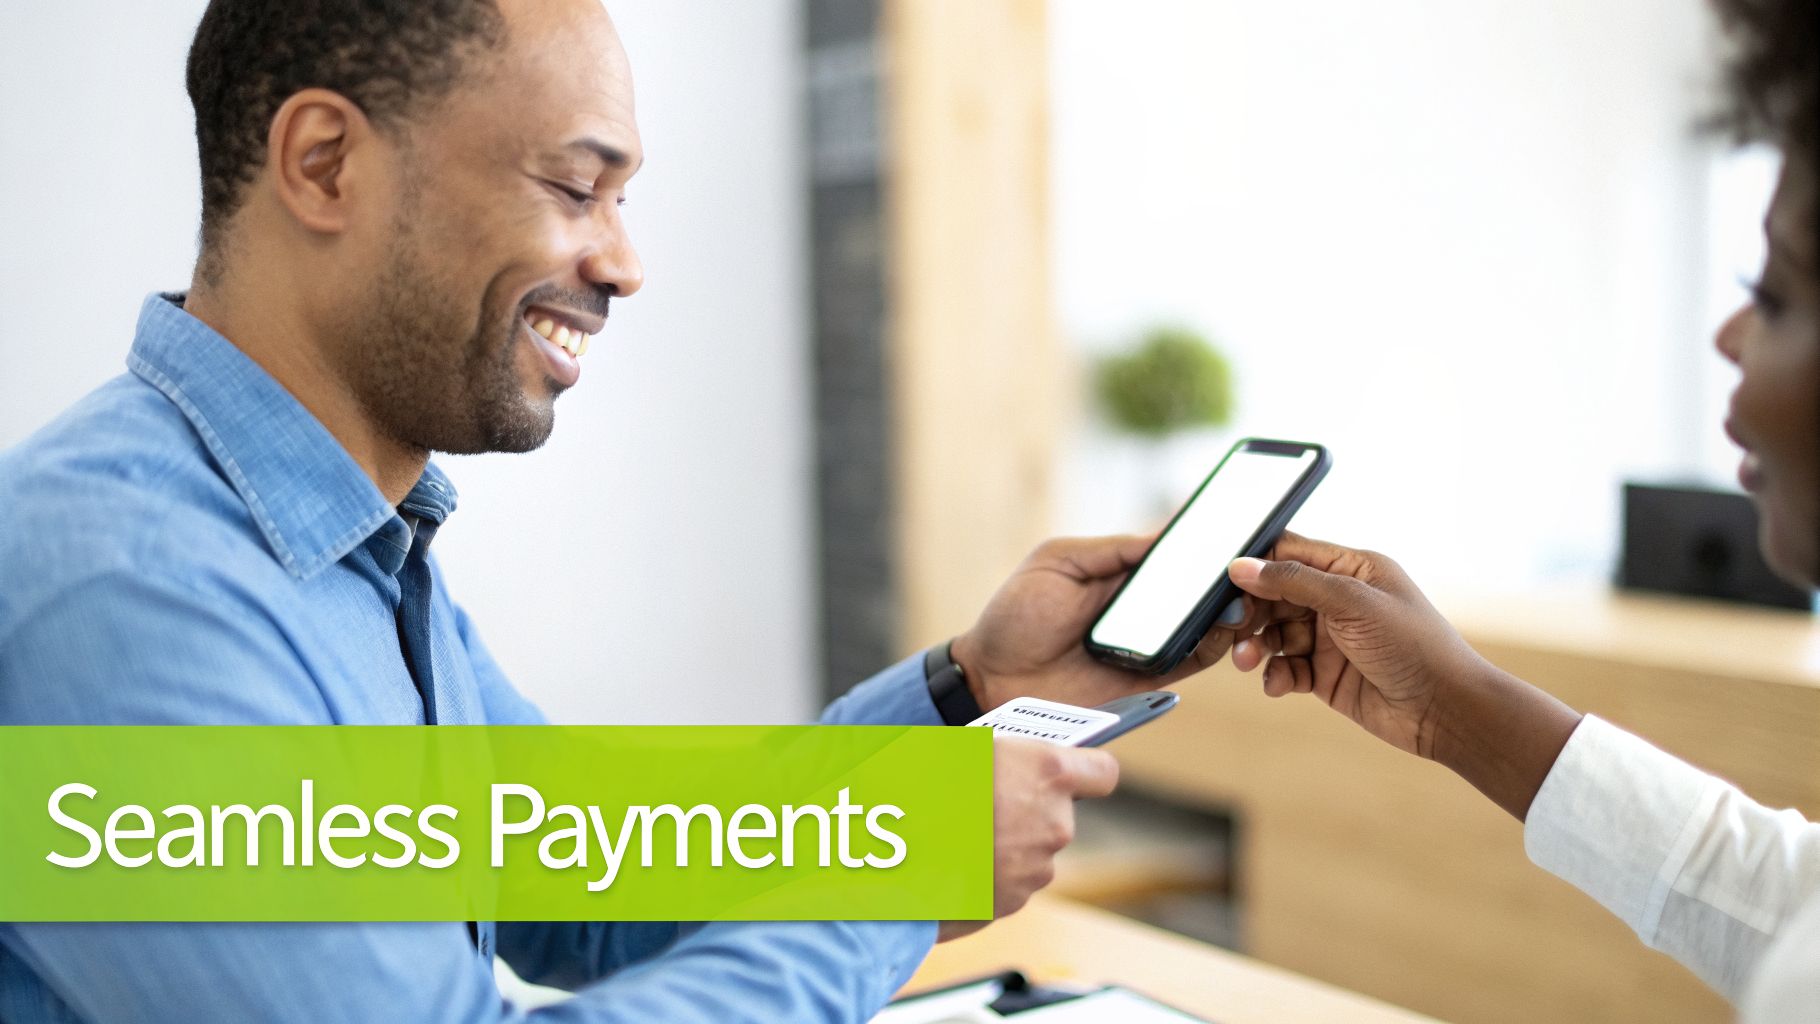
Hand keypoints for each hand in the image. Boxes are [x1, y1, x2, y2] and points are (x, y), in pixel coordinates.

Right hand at [938, 738, 1118, 941]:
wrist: (886, 856)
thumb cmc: (919, 789)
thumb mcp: (962, 749)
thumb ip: (1005, 756)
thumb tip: (1013, 760)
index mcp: (1048, 774)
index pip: (1103, 772)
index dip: (1087, 772)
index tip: (1070, 771)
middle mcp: (1054, 823)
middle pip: (1059, 813)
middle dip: (1030, 808)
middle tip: (987, 800)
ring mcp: (1037, 867)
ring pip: (1034, 849)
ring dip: (1010, 842)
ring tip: (964, 833)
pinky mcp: (1014, 900)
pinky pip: (1012, 880)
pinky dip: (991, 872)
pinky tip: (957, 861)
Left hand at [952, 534, 1259, 711]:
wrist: (990, 678)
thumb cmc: (1016, 615)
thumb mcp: (1057, 563)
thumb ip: (1112, 551)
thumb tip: (1166, 535)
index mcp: (1119, 571)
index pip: (1174, 552)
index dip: (1206, 541)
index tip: (1238, 526)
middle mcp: (1140, 605)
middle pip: (1197, 588)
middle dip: (1227, 577)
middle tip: (1247, 567)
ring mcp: (1147, 641)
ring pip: (1204, 624)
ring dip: (1227, 611)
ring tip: (1240, 598)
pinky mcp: (1147, 679)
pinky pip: (1191, 662)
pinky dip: (1212, 648)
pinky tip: (1220, 633)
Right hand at [1225, 532, 1579, 819]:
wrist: (1446, 710)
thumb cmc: (1415, 646)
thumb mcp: (1352, 603)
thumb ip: (1295, 581)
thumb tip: (1243, 566)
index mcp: (1352, 569)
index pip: (1290, 553)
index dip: (1257, 564)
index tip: (1226, 581)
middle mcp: (1339, 600)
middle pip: (1275, 596)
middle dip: (1251, 612)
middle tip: (1232, 628)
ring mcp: (1331, 639)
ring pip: (1275, 634)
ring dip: (1257, 646)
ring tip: (1248, 661)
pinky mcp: (1326, 675)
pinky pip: (1286, 669)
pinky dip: (1275, 675)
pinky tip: (1277, 683)